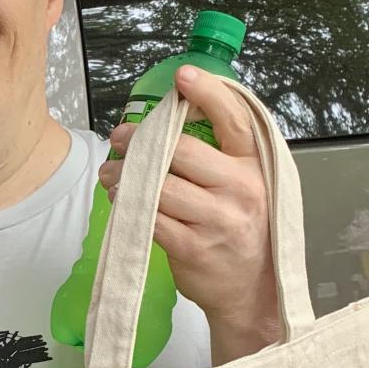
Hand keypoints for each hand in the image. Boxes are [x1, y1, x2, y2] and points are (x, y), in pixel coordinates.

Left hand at [100, 65, 279, 362]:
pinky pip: (151, 217)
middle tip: (119, 138)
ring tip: (110, 174)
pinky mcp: (193, 247)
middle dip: (142, 140)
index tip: (182, 76)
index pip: (234, 119)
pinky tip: (119, 200)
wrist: (253, 291)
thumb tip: (173, 123)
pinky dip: (129, 205)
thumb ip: (223, 157)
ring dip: (126, 176)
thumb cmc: (245, 231)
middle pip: (183, 151)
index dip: (208, 93)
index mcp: (257, 166)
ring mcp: (218, 219)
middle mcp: (242, 189)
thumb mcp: (249, 187)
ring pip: (160, 185)